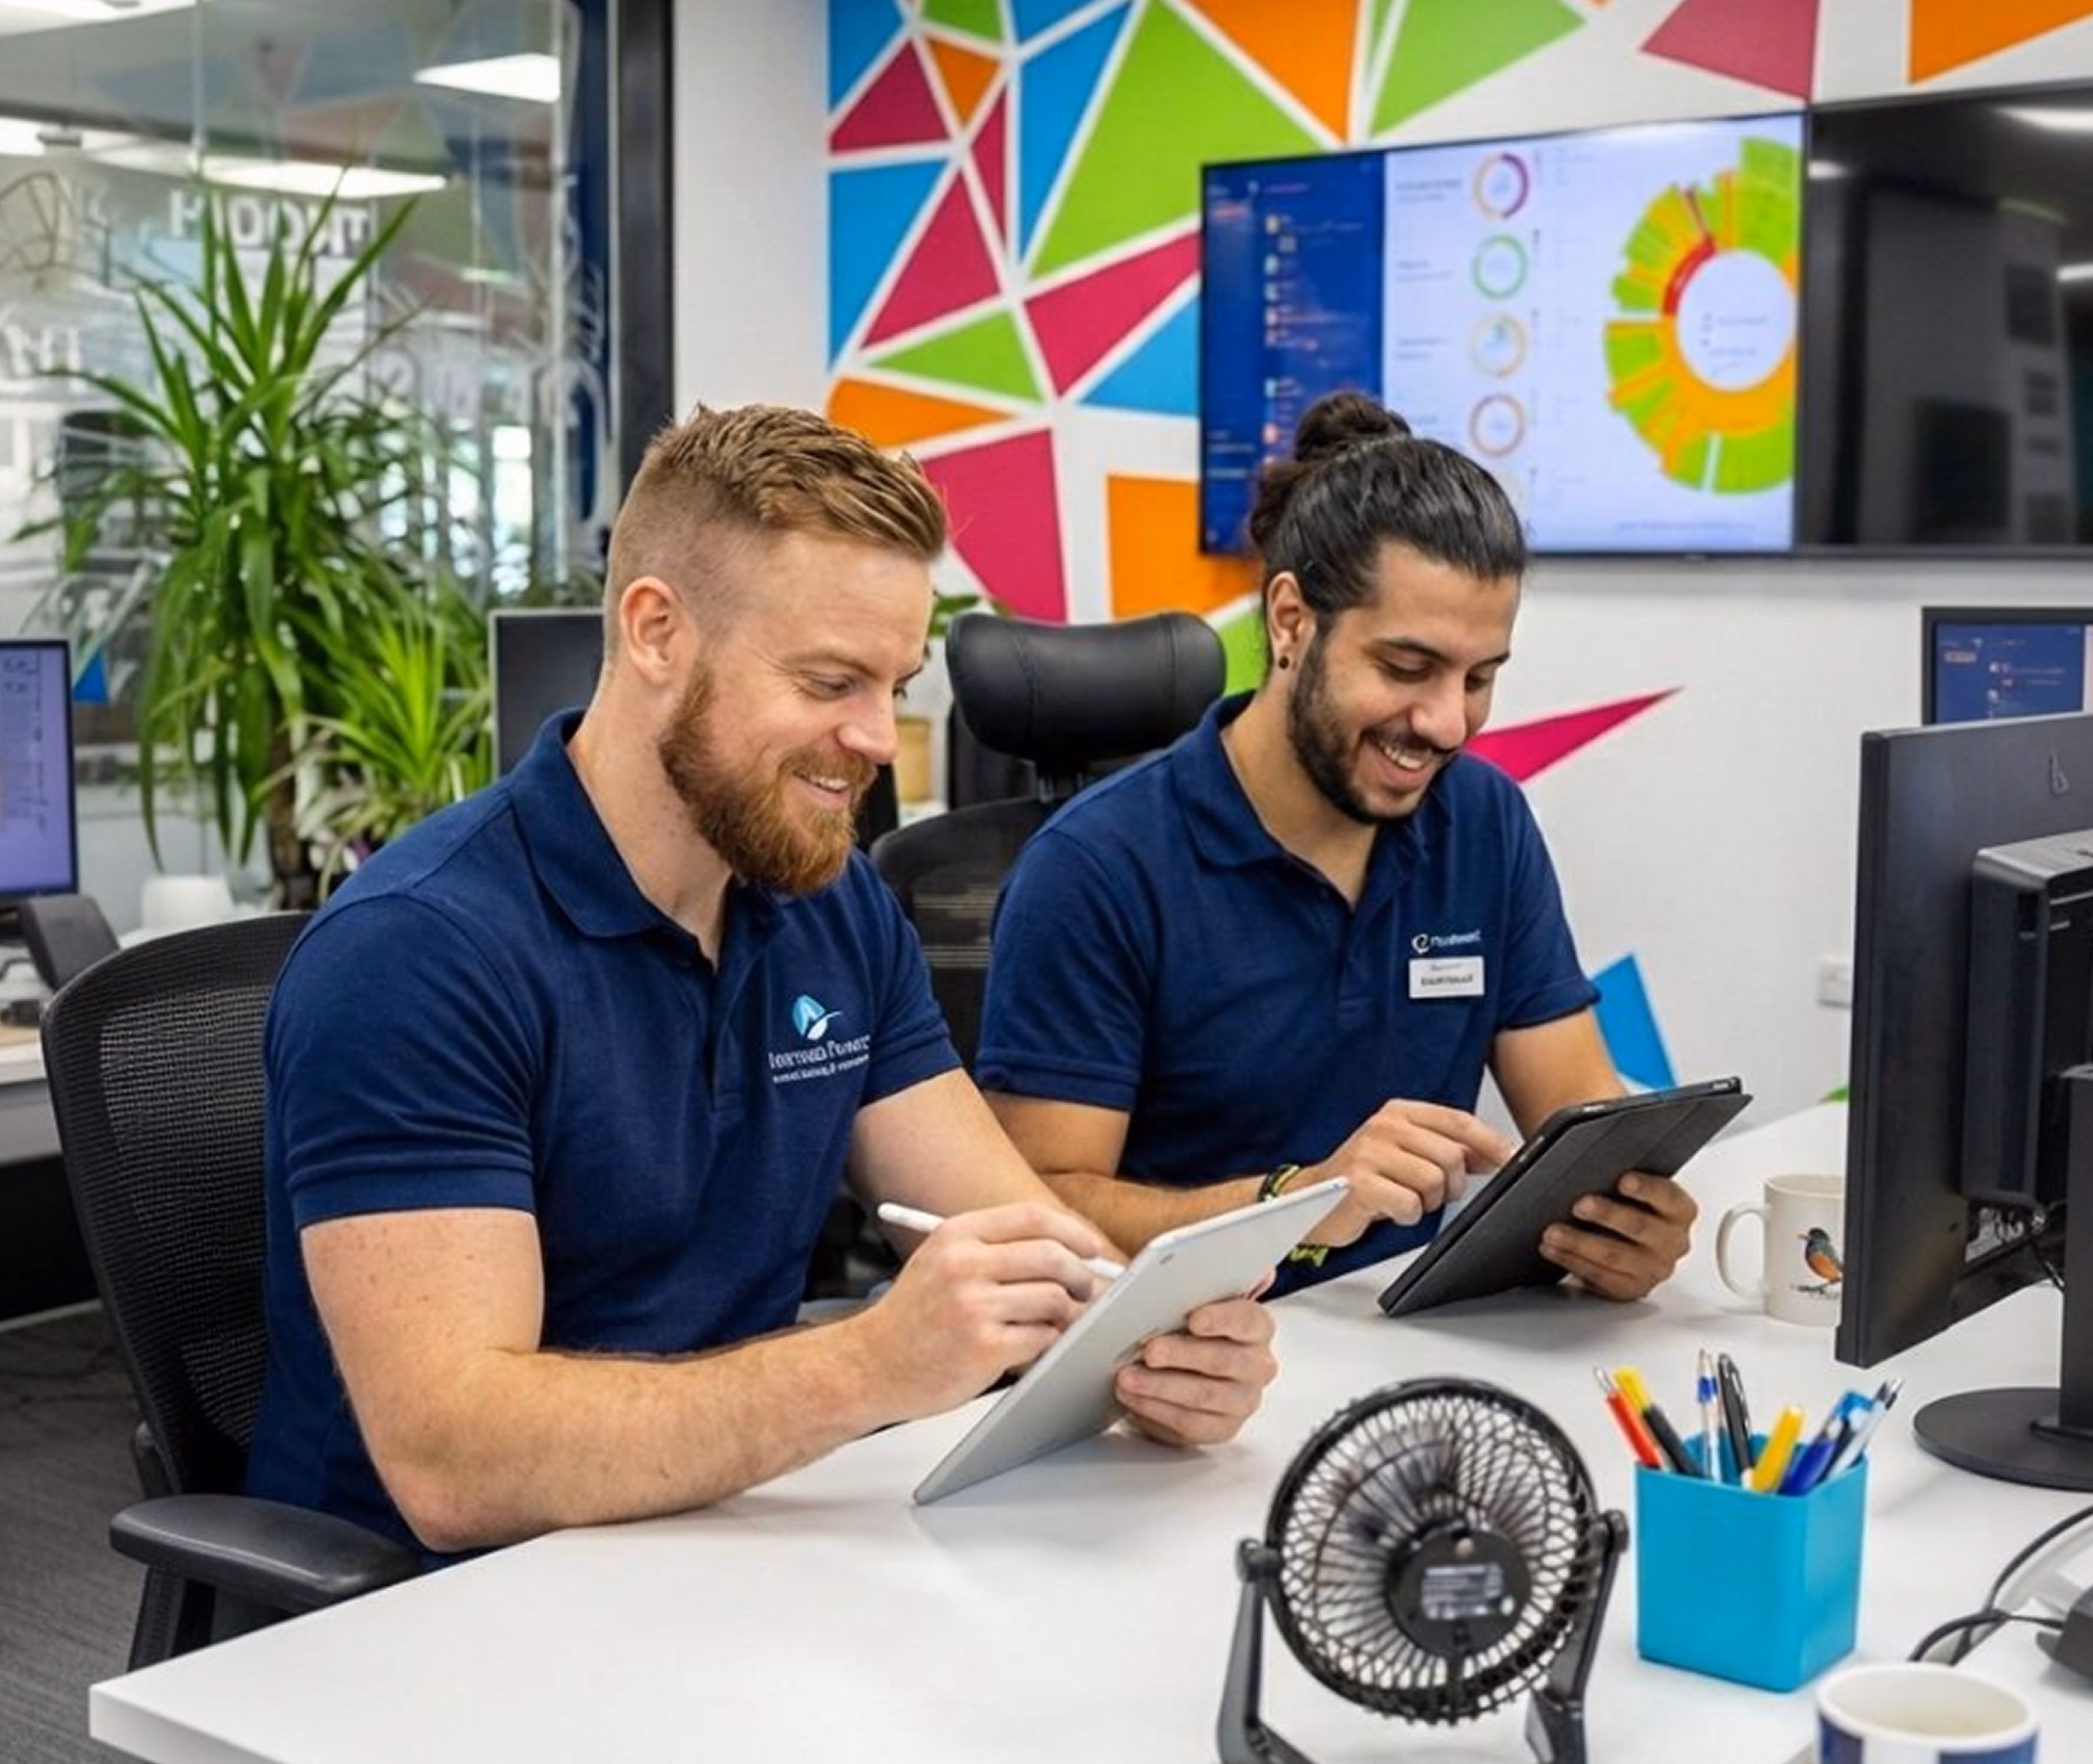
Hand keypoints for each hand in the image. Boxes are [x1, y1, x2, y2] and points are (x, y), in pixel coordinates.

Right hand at [853, 1202, 1113, 1419]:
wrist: (869, 1365)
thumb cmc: (915, 1317)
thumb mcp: (942, 1261)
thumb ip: (997, 1250)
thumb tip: (1071, 1251)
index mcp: (956, 1235)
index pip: (1032, 1217)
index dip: (1073, 1231)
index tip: (1091, 1248)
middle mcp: (963, 1264)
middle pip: (1052, 1256)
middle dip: (1081, 1275)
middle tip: (1085, 1291)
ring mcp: (972, 1306)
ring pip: (1055, 1299)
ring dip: (1066, 1315)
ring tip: (1054, 1324)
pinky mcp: (983, 1347)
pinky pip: (1043, 1338)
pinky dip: (1047, 1343)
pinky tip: (1030, 1347)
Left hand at [1115, 1295, 1276, 1446]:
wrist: (1176, 1365)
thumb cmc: (1182, 1326)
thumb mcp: (1187, 1300)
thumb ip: (1195, 1284)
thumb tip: (1204, 1273)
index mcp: (1256, 1326)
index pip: (1247, 1318)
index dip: (1221, 1318)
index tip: (1193, 1318)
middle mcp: (1257, 1364)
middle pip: (1224, 1360)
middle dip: (1181, 1354)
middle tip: (1149, 1349)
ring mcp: (1242, 1400)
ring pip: (1204, 1395)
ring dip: (1161, 1386)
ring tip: (1127, 1376)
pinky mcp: (1221, 1429)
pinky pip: (1189, 1423)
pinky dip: (1155, 1409)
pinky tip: (1132, 1396)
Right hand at [1298, 1101, 1517, 1246]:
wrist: (1310, 1200)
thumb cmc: (1363, 1178)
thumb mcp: (1406, 1154)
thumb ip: (1447, 1149)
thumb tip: (1495, 1153)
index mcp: (1398, 1112)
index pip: (1457, 1120)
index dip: (1490, 1142)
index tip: (1510, 1159)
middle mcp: (1383, 1126)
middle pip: (1451, 1155)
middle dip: (1452, 1184)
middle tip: (1435, 1194)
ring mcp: (1368, 1153)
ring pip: (1433, 1181)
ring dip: (1428, 1202)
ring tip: (1406, 1200)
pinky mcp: (1359, 1183)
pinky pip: (1409, 1204)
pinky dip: (1407, 1216)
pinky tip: (1389, 1210)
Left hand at [1538, 1170, 1697, 1300]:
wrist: (1626, 1240)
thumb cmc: (1628, 1205)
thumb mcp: (1633, 1187)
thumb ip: (1621, 1173)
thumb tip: (1591, 1162)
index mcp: (1679, 1210)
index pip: (1667, 1196)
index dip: (1646, 1188)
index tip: (1623, 1180)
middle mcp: (1673, 1242)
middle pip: (1640, 1227)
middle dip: (1607, 1215)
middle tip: (1579, 1204)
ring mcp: (1654, 1269)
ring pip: (1615, 1257)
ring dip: (1579, 1243)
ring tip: (1553, 1231)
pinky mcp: (1631, 1288)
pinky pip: (1599, 1277)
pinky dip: (1572, 1262)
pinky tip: (1553, 1250)